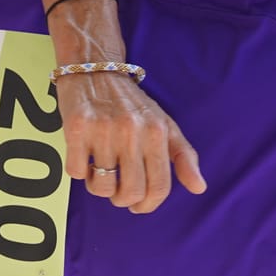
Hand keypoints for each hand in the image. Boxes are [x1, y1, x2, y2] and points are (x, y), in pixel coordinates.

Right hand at [57, 71, 206, 214]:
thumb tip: (199, 188)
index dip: (148, 205)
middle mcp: (132, 131)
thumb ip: (184, 157)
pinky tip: (85, 157)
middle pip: (130, 192)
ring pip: (101, 187)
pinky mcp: (77, 128)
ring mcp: (103, 130)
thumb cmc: (131, 103)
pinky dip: (79, 172)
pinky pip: (76, 172)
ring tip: (100, 171)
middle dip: (123, 200)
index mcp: (157, 132)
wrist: (95, 69)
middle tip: (117, 191)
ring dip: (99, 187)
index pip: (159, 186)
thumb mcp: (164, 125)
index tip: (139, 206)